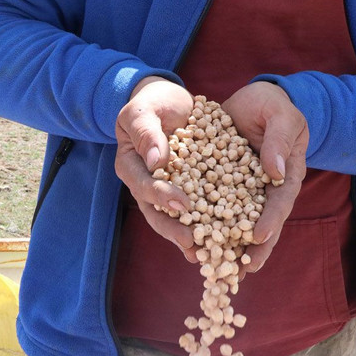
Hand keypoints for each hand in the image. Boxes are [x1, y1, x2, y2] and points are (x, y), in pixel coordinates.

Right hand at [114, 76, 197, 261]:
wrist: (170, 102)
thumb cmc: (152, 103)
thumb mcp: (144, 110)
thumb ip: (147, 132)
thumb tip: (156, 161)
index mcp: (131, 167)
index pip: (144, 186)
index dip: (162, 197)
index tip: (183, 204)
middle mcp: (147, 184)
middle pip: (158, 212)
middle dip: (175, 229)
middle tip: (193, 244)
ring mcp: (168, 189)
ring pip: (176, 217)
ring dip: (191, 235)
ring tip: (207, 253)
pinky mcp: (189, 189)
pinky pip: (198, 208)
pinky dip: (208, 222)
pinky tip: (224, 238)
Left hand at [222, 82, 308, 274]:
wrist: (250, 99)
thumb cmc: (273, 105)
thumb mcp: (281, 115)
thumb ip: (279, 140)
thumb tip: (276, 172)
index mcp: (287, 175)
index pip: (280, 201)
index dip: (271, 220)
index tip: (259, 237)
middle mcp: (265, 189)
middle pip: (261, 222)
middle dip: (253, 248)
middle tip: (242, 271)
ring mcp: (243, 190)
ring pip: (236, 221)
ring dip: (229, 246)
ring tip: (218, 269)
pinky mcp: (222, 185)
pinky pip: (213, 207)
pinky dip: (206, 224)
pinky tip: (194, 242)